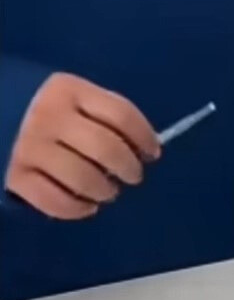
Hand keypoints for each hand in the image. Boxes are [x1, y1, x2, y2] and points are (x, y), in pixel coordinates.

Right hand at [4, 73, 159, 218]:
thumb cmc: (42, 105)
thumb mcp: (71, 95)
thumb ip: (103, 113)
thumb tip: (143, 146)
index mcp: (69, 90)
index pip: (121, 114)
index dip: (144, 137)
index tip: (153, 152)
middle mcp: (49, 117)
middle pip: (106, 148)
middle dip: (129, 167)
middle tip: (133, 175)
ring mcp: (29, 147)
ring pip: (84, 178)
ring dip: (105, 190)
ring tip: (108, 191)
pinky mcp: (13, 176)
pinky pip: (54, 201)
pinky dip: (77, 209)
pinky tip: (86, 206)